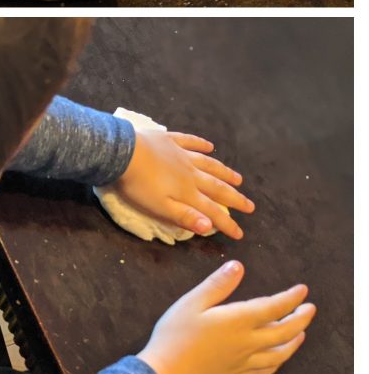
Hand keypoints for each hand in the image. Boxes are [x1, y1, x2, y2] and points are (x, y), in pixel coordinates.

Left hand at [117, 129, 252, 238]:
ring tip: (238, 179)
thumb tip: (210, 227)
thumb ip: (185, 216)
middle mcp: (190, 173)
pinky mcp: (169, 140)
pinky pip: (190, 141)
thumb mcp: (160, 207)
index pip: (212, 211)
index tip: (240, 233)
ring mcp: (181, 154)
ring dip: (225, 172)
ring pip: (208, 164)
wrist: (123, 153)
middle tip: (250, 206)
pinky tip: (210, 146)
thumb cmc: (138, 185)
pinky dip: (201, 144)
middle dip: (234, 198)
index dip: (227, 223)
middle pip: (217, 187)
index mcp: (187, 192)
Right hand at [137, 261, 315, 373]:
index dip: (290, 298)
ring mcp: (243, 362)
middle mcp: (247, 343)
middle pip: (283, 332)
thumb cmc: (176, 334)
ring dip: (293, 342)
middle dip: (300, 319)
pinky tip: (277, 361)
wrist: (167, 373)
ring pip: (278, 354)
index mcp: (238, 321)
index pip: (273, 307)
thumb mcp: (192, 302)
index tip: (303, 290)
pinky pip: (263, 372)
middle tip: (310, 309)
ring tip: (301, 334)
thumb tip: (239, 266)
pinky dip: (276, 364)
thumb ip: (217, 285)